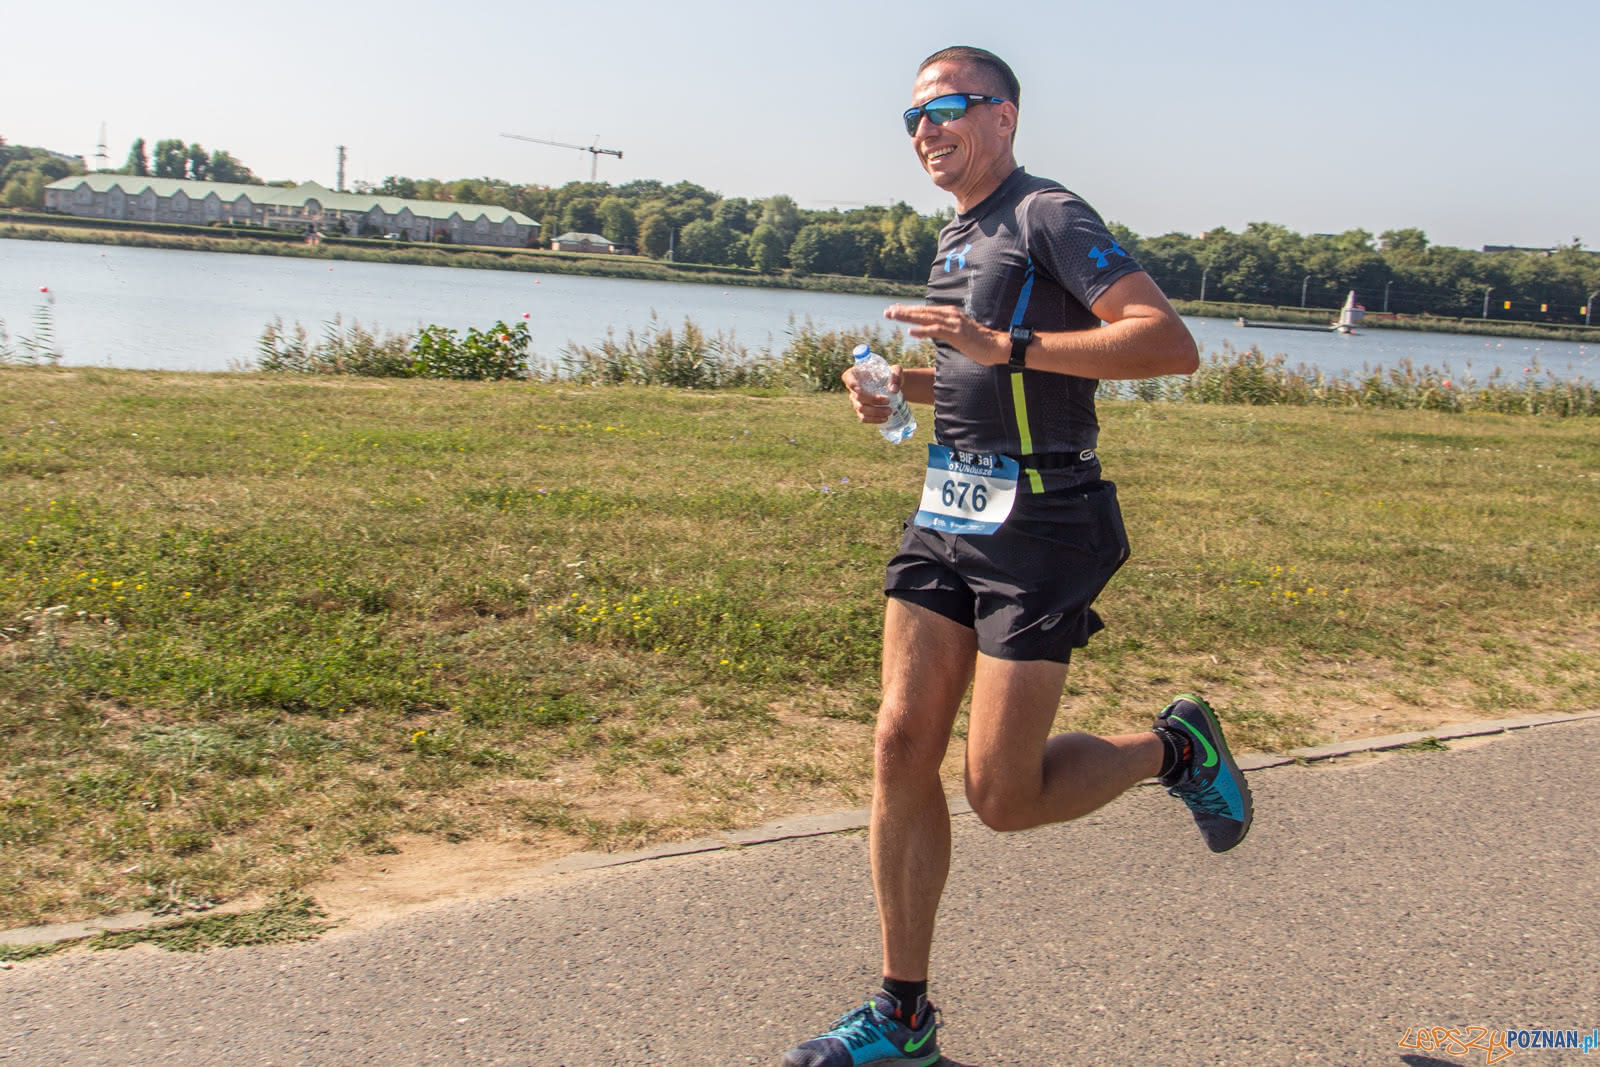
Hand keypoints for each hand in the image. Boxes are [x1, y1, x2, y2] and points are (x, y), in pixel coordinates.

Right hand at [841, 362, 901, 424]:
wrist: (893, 386)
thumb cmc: (891, 375)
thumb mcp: (896, 371)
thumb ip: (895, 377)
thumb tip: (893, 390)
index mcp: (855, 374)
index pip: (848, 378)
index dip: (852, 384)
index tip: (861, 389)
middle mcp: (852, 388)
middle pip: (857, 396)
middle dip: (872, 400)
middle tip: (888, 401)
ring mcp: (855, 401)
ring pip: (861, 409)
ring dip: (875, 412)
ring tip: (889, 411)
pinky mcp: (861, 411)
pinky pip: (863, 418)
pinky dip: (873, 420)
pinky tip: (884, 419)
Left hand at [883, 304, 1006, 365]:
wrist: (996, 346)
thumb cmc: (979, 342)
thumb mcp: (958, 333)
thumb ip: (945, 329)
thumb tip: (933, 330)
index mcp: (949, 314)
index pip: (925, 310)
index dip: (909, 310)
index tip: (894, 309)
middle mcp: (950, 315)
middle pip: (922, 311)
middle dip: (904, 311)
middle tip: (887, 312)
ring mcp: (953, 323)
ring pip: (926, 318)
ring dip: (908, 317)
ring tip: (894, 316)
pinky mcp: (956, 334)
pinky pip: (936, 331)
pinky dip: (922, 331)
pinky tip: (911, 332)